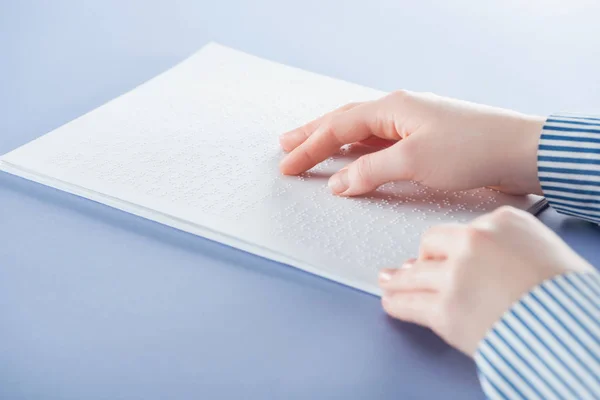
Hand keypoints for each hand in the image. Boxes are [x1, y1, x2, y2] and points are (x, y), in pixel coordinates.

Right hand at [279, 91, 544, 195]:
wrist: (520, 152)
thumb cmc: (472, 150)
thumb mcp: (415, 162)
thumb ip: (371, 171)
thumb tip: (339, 183)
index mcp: (392, 108)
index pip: (338, 126)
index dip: (309, 146)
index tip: (285, 164)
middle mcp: (399, 111)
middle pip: (345, 121)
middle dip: (313, 134)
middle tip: (284, 144)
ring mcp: (413, 124)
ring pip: (362, 132)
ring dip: (334, 141)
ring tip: (310, 147)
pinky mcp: (425, 141)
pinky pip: (381, 143)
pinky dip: (360, 152)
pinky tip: (354, 158)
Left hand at [378, 206, 593, 355]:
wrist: (573, 328)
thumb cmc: (566, 294)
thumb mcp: (544, 249)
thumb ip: (509, 245)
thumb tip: (482, 258)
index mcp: (501, 221)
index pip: (461, 229)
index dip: (448, 246)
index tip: (441, 254)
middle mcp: (474, 241)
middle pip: (430, 244)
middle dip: (421, 258)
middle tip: (412, 267)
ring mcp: (455, 275)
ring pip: (412, 274)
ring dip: (398, 280)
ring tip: (389, 282)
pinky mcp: (445, 308)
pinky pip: (409, 303)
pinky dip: (397, 304)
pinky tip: (391, 302)